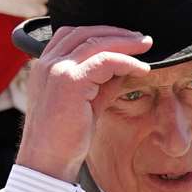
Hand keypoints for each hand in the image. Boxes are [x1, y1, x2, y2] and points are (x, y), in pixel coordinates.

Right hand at [16, 26, 151, 182]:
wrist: (48, 160)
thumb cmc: (67, 136)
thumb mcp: (87, 102)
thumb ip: (102, 83)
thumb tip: (125, 69)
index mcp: (45, 66)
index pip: (72, 34)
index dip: (100, 32)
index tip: (127, 38)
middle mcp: (46, 63)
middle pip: (84, 32)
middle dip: (116, 32)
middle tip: (143, 39)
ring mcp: (56, 70)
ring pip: (95, 43)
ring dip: (125, 42)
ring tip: (146, 46)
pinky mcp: (70, 81)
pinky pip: (105, 61)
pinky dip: (126, 61)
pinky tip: (142, 69)